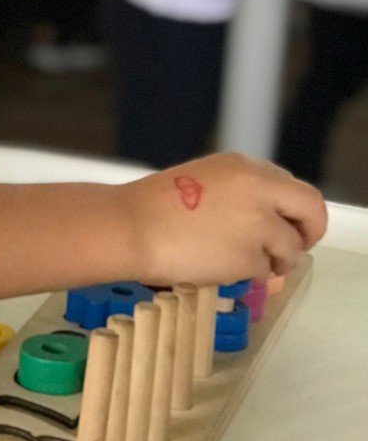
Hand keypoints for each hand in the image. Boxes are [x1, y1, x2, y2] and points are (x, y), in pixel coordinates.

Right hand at [123, 153, 326, 285]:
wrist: (128, 226)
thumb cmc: (152, 208)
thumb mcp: (203, 187)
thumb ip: (240, 201)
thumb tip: (268, 233)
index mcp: (243, 167)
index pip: (292, 188)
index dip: (293, 212)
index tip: (287, 227)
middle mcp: (259, 188)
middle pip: (311, 209)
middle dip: (306, 233)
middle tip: (289, 252)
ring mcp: (258, 222)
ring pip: (291, 248)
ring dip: (273, 261)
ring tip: (238, 263)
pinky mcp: (250, 254)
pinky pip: (264, 270)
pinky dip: (248, 274)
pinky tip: (217, 266)